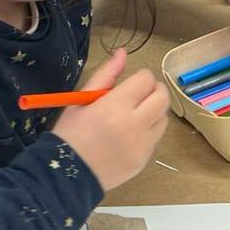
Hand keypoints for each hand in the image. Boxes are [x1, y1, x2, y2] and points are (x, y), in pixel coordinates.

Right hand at [53, 48, 169, 191]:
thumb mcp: (82, 99)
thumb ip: (106, 75)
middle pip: (162, 97)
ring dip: (153, 112)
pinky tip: (129, 135)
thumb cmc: (71, 134)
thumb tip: (123, 52)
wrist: (66, 176)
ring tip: (134, 116)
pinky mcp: (143, 160)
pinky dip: (147, 132)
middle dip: (154, 91)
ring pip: (163, 118)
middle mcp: (133, 125)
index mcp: (115, 106)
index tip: (130, 84)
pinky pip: (155, 139)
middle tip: (139, 95)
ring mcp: (141, 145)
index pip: (146, 79)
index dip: (140, 78)